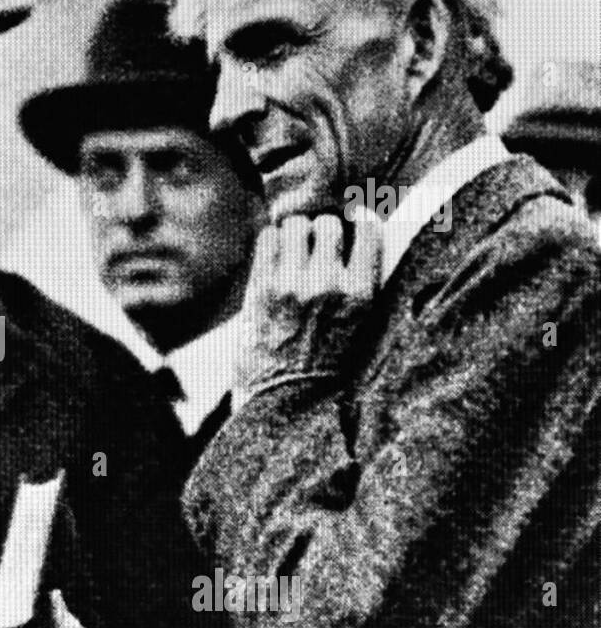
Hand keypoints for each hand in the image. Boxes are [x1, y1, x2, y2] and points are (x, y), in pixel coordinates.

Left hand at [234, 208, 382, 404]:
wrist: (286, 404)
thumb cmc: (327, 371)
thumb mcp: (361, 329)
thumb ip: (359, 287)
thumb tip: (356, 239)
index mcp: (362, 295)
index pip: (368, 230)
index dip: (359, 223)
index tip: (353, 223)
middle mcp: (328, 284)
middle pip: (328, 224)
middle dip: (322, 230)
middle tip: (316, 246)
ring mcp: (290, 285)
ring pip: (295, 225)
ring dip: (294, 233)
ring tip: (293, 250)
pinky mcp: (259, 289)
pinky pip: (266, 239)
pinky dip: (270, 241)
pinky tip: (273, 257)